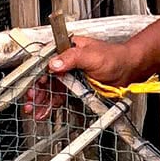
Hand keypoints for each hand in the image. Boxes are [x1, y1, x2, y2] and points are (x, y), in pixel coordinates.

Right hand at [26, 34, 144, 118]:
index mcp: (67, 49)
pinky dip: (52, 104)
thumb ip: (72, 58)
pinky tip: (45, 111)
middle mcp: (66, 62)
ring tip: (34, 110)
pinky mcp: (75, 87)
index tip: (32, 85)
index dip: (37, 73)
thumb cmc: (114, 57)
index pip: (46, 60)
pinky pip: (60, 96)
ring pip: (51, 88)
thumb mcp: (92, 56)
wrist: (129, 70)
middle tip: (30, 100)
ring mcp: (70, 75)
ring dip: (42, 100)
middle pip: (45, 76)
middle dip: (36, 89)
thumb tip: (54, 63)